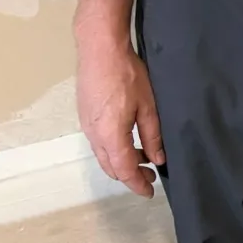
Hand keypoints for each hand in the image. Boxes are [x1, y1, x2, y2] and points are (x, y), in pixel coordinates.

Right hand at [76, 35, 164, 197]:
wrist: (100, 50)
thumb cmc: (126, 74)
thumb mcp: (147, 105)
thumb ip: (152, 135)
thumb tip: (157, 158)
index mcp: (111, 136)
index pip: (124, 170)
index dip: (138, 184)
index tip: (149, 191)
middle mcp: (94, 136)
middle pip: (111, 167)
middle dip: (130, 175)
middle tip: (150, 175)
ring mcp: (87, 126)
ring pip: (104, 156)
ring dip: (122, 162)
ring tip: (143, 156)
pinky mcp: (85, 116)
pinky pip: (99, 143)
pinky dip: (113, 149)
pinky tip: (128, 139)